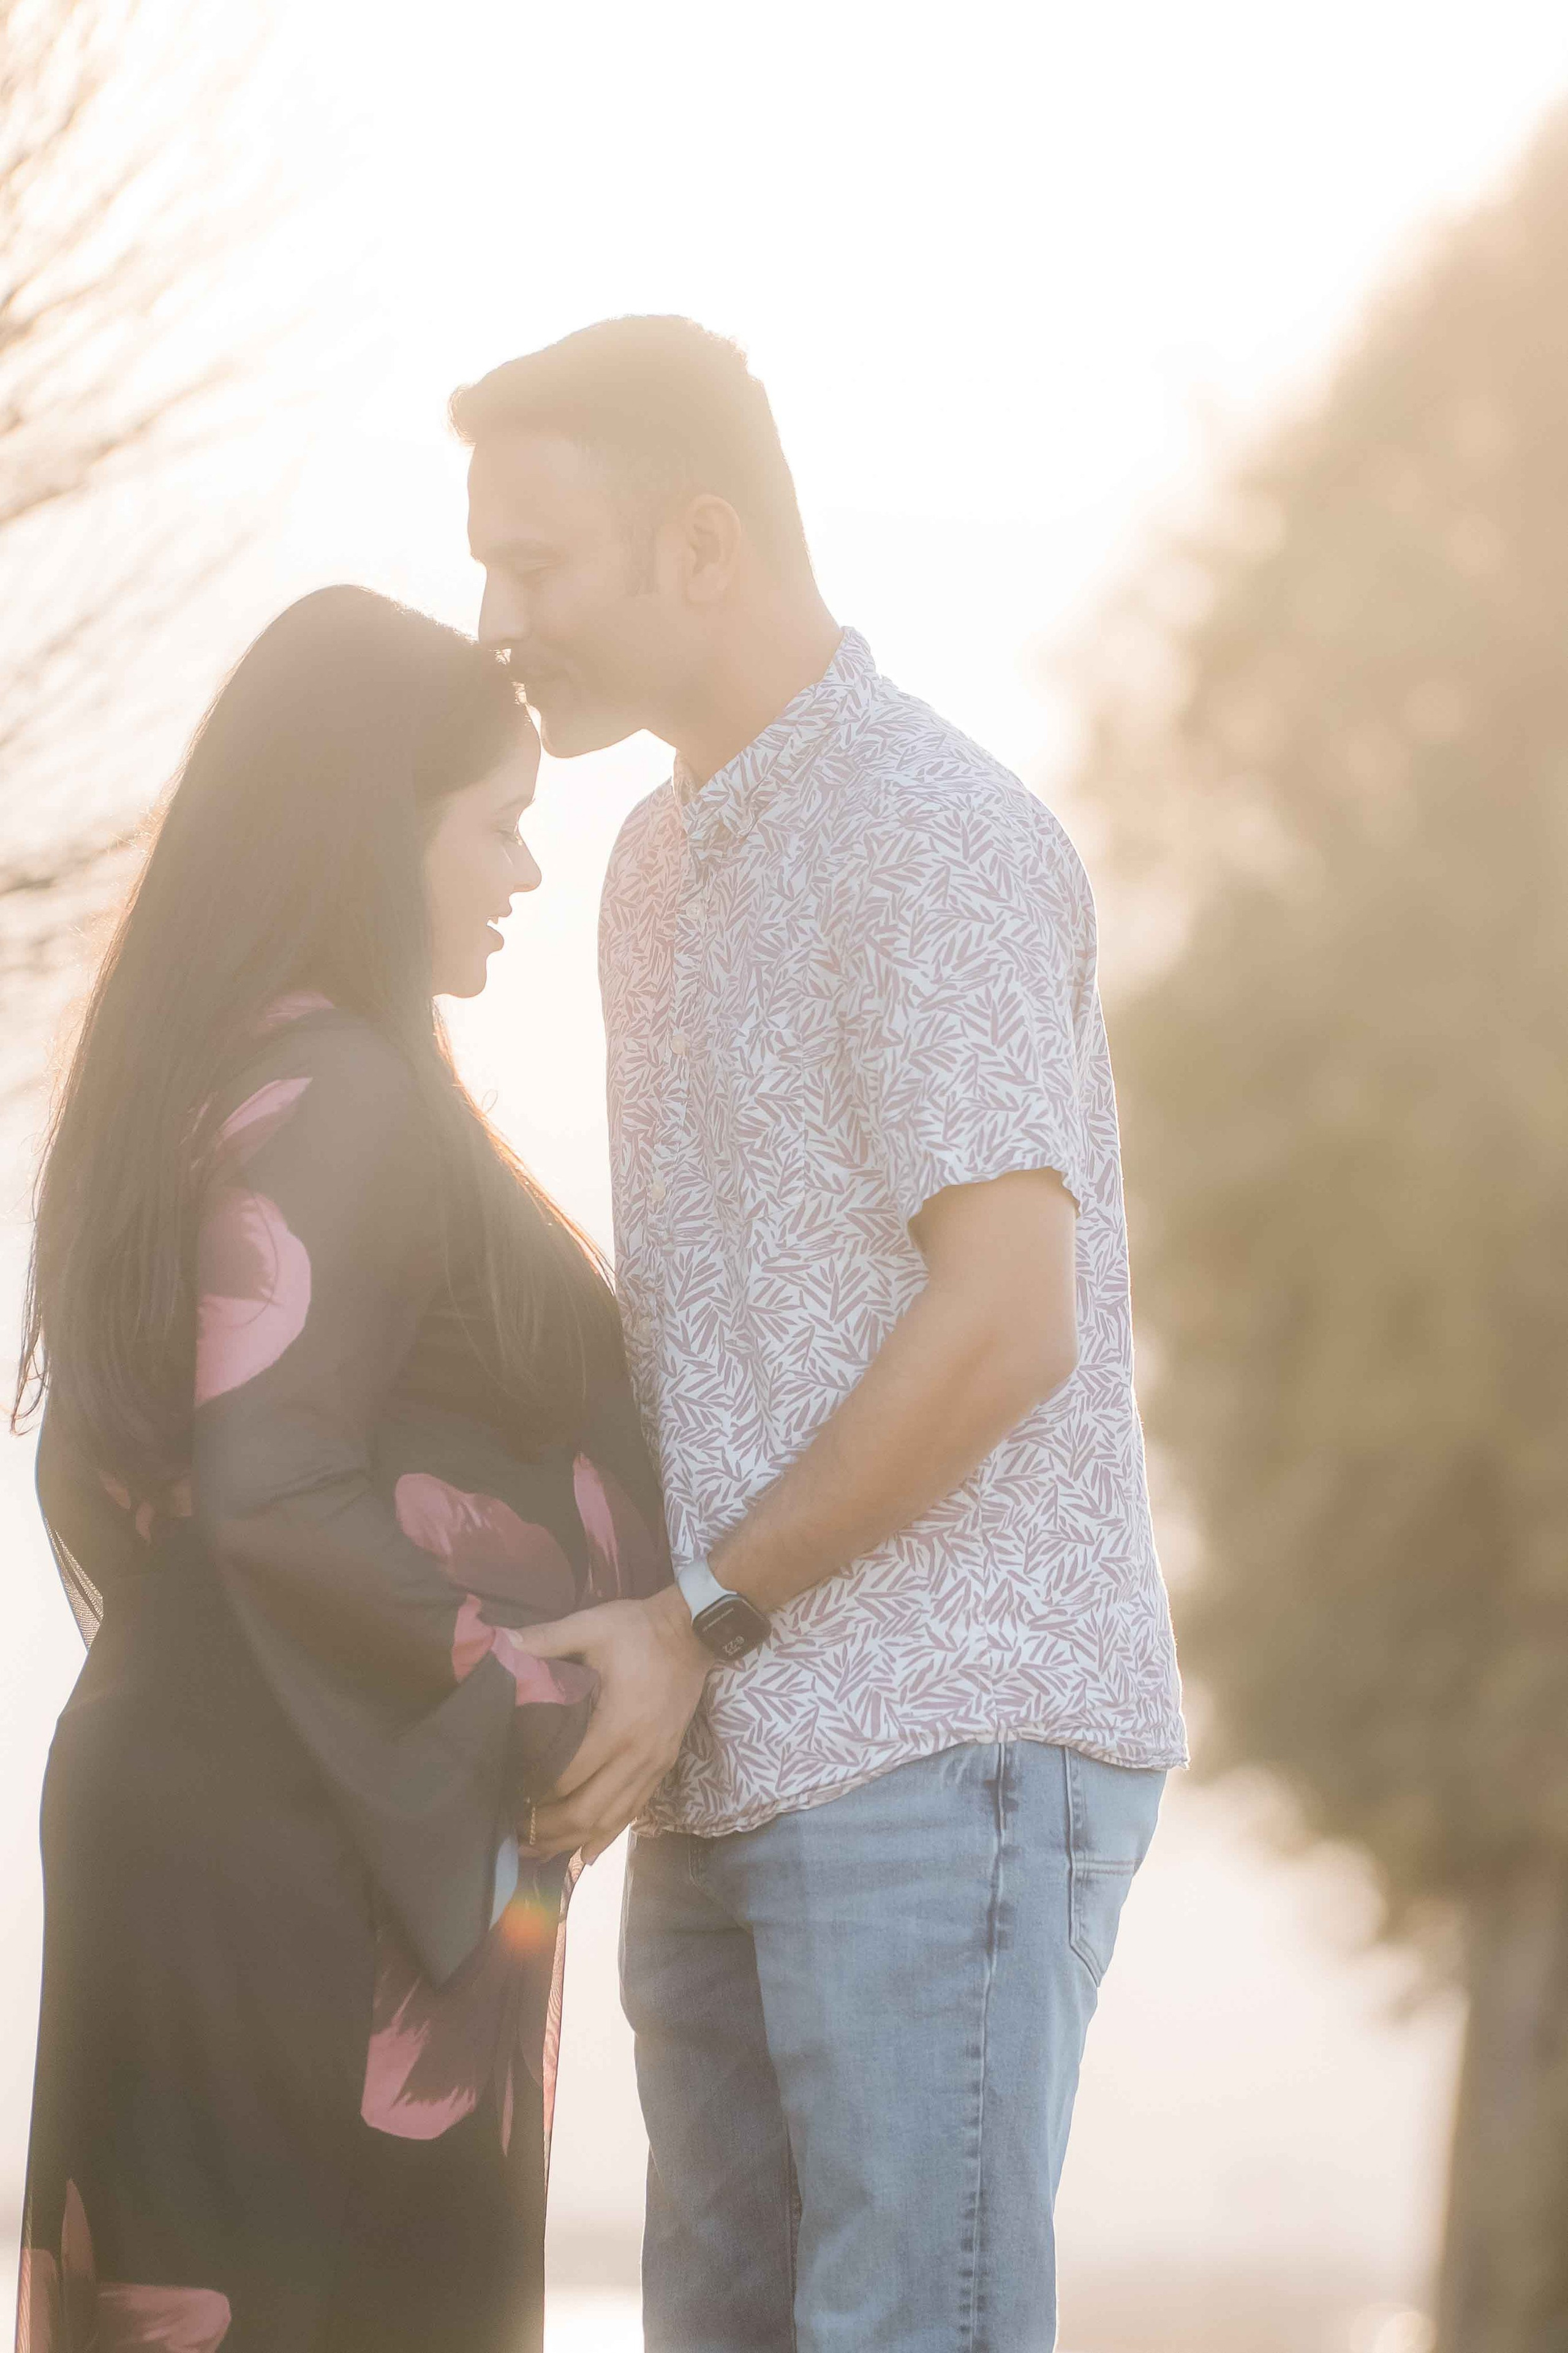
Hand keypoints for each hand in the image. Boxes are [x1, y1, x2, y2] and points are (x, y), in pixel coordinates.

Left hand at [518, 1585, 710, 1863]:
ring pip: (611, 1820)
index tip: (505, 1796)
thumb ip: (544, 1640)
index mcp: (617, 1725)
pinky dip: (607, 1835)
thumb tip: (497, 1645)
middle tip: (513, 1835)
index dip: (535, 1794)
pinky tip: (584, 1852)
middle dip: (548, 1830)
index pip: (569, 1777)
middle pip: (588, 1811)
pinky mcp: (664, 1765)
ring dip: (573, 1840)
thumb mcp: (590, 1625)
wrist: (694, 1632)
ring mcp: (655, 1764)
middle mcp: (638, 1755)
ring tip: (537, 1849)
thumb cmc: (638, 1629)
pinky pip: (633, 1811)